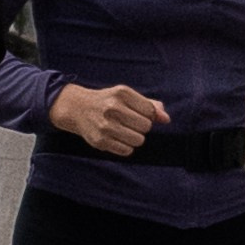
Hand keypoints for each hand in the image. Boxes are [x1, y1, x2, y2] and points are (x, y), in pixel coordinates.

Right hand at [49, 84, 170, 157]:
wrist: (78, 108)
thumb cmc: (108, 101)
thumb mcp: (126, 96)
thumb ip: (148, 105)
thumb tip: (166, 119)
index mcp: (122, 93)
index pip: (150, 111)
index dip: (149, 116)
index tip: (139, 114)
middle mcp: (113, 108)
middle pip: (146, 127)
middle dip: (142, 127)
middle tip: (130, 123)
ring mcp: (106, 125)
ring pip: (138, 140)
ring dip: (135, 138)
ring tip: (125, 132)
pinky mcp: (100, 141)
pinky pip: (127, 151)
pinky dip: (126, 147)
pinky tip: (118, 139)